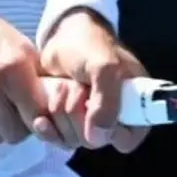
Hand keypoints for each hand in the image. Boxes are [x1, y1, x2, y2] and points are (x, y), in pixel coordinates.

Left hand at [38, 9, 150, 153]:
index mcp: (134, 104)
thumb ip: (107, 102)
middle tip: (77, 86)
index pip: (129, 138)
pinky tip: (41, 119)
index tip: (96, 111)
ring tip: (62, 86)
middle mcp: (113, 116)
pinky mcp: (67, 121)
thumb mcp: (104, 67)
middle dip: (80, 114)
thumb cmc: (90, 45)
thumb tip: (97, 138)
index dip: (112, 131)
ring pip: (75, 140)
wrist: (60, 36)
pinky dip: (49, 129)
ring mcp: (88, 121)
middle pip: (96, 140)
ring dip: (63, 114)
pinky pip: (58, 140)